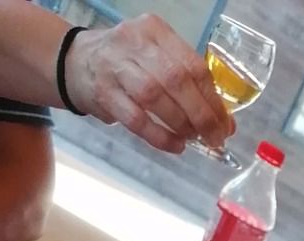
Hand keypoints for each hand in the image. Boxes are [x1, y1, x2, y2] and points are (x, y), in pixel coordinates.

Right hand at [63, 15, 229, 152]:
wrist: (77, 62)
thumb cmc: (129, 64)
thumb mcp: (158, 60)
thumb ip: (190, 86)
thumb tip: (226, 123)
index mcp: (155, 30)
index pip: (193, 64)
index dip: (213, 99)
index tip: (225, 124)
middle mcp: (135, 42)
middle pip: (176, 79)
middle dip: (201, 114)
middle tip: (213, 138)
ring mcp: (116, 66)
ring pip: (155, 96)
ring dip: (180, 124)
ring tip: (192, 139)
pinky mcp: (103, 92)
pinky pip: (136, 119)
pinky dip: (159, 136)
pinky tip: (174, 145)